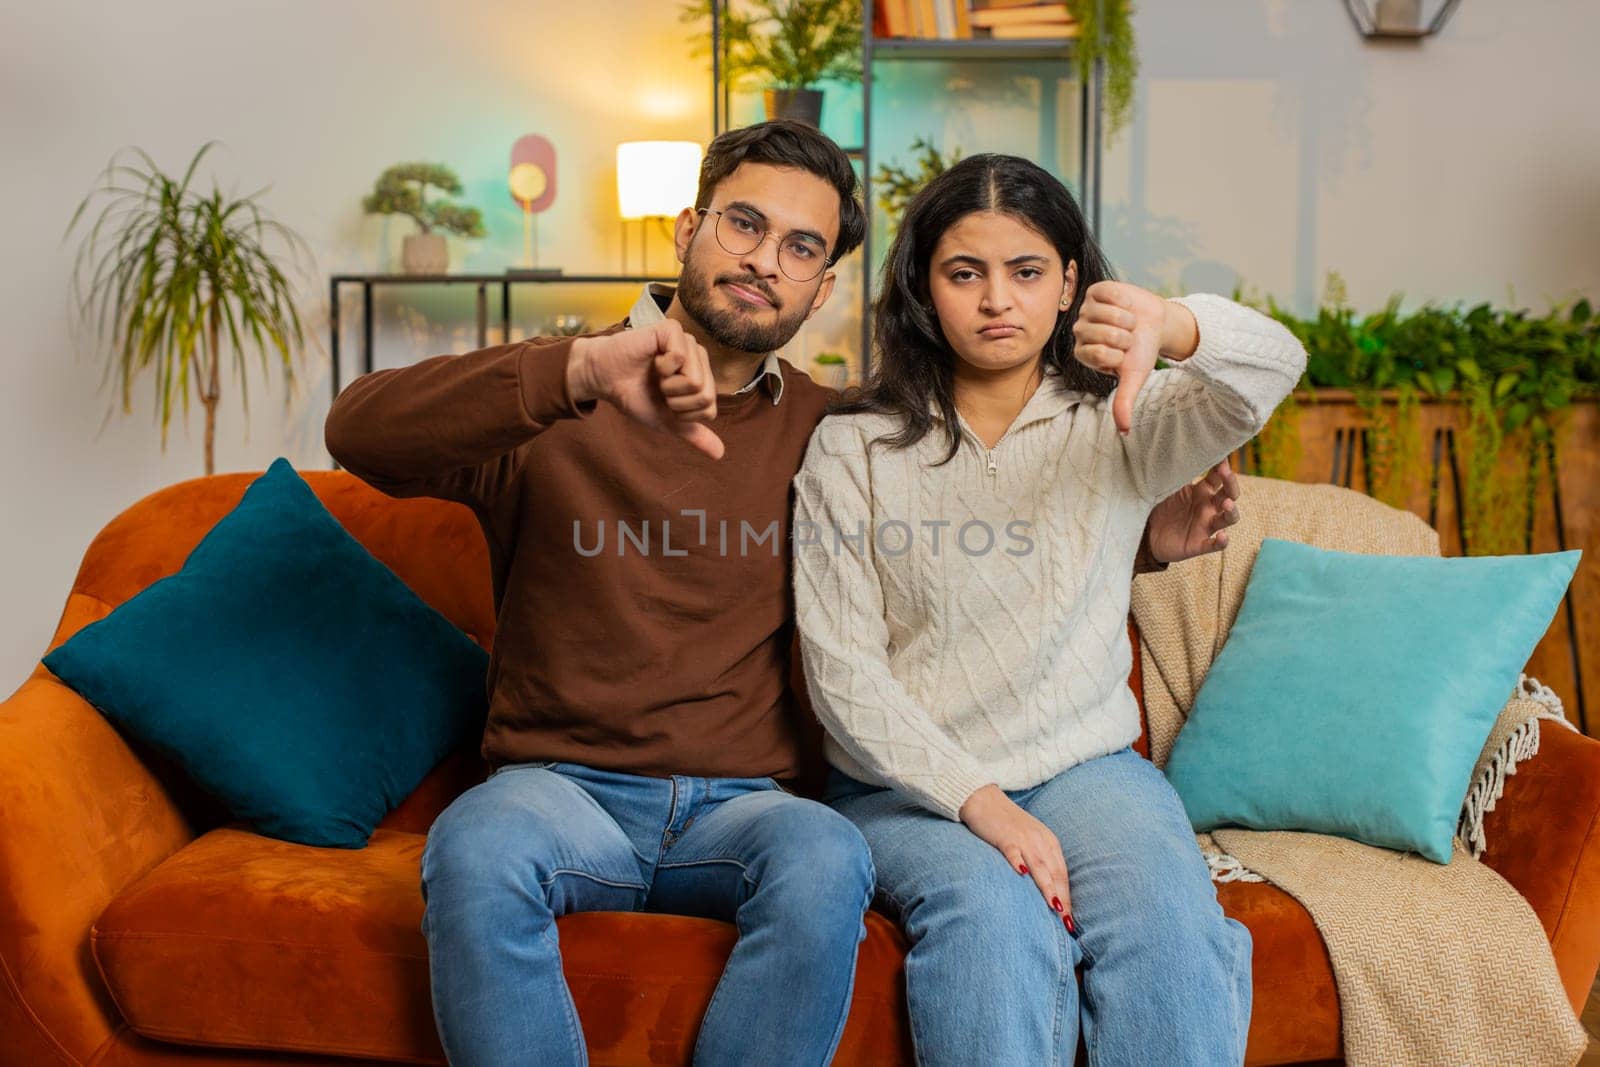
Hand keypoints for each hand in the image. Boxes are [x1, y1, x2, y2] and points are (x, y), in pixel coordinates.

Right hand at [566, 320, 724, 459]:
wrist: (604, 379)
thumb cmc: (634, 395)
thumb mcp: (666, 420)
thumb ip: (693, 433)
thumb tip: (719, 455)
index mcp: (702, 375)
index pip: (709, 408)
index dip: (683, 414)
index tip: (665, 402)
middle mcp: (698, 356)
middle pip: (705, 396)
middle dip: (676, 401)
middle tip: (659, 388)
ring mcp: (687, 341)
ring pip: (695, 380)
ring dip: (668, 386)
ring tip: (655, 374)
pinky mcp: (672, 329)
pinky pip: (680, 358)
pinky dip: (662, 367)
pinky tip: (652, 360)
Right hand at [959, 785, 1075, 929]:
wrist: (984, 798)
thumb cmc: (1007, 824)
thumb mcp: (1029, 841)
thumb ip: (1040, 862)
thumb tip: (1048, 891)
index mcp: (1049, 843)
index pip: (1062, 875)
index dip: (1068, 898)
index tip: (1070, 921)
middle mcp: (1040, 841)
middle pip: (1055, 874)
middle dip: (1062, 899)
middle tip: (1066, 923)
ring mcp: (1023, 838)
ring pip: (1039, 865)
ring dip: (1047, 887)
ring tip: (1054, 907)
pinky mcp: (1004, 835)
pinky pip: (1013, 850)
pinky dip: (1018, 861)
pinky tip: (1021, 874)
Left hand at [1070, 281, 1171, 434]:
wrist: (1155, 324)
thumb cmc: (1141, 352)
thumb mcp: (1134, 377)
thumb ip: (1124, 401)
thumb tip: (1125, 431)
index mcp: (1084, 353)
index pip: (1097, 353)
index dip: (1119, 353)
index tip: (1124, 354)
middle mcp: (1080, 332)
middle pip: (1102, 333)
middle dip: (1125, 336)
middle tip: (1128, 337)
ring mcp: (1086, 310)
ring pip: (1107, 313)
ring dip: (1127, 318)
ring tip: (1129, 322)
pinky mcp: (1097, 291)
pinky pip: (1110, 294)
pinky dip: (1125, 300)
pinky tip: (1126, 306)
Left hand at [1148, 459, 1241, 562]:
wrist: (1147, 535)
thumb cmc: (1161, 508)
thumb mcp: (1167, 489)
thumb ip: (1175, 475)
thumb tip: (1175, 451)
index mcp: (1202, 491)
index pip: (1218, 476)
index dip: (1222, 466)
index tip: (1221, 455)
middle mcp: (1208, 507)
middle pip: (1229, 494)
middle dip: (1230, 483)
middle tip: (1225, 472)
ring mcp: (1206, 526)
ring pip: (1228, 518)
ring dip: (1231, 511)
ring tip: (1227, 504)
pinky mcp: (1199, 544)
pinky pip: (1214, 545)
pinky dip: (1221, 542)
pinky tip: (1223, 537)